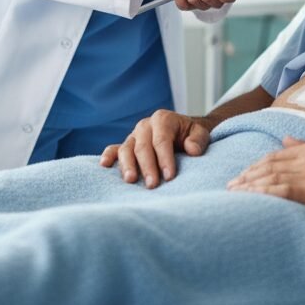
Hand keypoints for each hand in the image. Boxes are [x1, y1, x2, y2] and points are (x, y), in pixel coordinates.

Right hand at [99, 108, 214, 187]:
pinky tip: (104, 165)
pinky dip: (108, 156)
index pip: (161, 140)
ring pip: (126, 149)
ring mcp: (134, 136)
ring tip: (131, 180)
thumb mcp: (201, 134)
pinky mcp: (126, 145)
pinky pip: (114, 149)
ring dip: (127, 165)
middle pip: (143, 146)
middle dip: (147, 166)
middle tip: (152, 185)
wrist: (183, 133)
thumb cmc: (191, 136)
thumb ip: (198, 140)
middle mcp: (145, 126)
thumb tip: (191, 150)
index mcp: (163, 119)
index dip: (165, 158)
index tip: (169, 176)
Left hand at [226, 136, 304, 224]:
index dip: (255, 166)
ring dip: (249, 185)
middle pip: (268, 165)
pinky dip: (263, 194)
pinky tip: (250, 199)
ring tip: (233, 194)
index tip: (241, 175)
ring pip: (271, 177)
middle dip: (246, 175)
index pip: (274, 156)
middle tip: (229, 186)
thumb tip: (285, 139)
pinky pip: (282, 191)